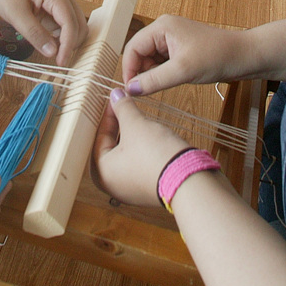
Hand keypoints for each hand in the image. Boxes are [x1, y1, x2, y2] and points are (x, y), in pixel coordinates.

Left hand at [0, 0, 85, 63]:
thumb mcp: (15, 14)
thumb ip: (34, 33)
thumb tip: (52, 53)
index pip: (70, 22)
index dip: (68, 45)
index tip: (61, 62)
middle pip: (79, 24)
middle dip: (72, 43)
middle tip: (58, 61)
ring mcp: (60, 1)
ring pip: (75, 25)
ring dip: (69, 40)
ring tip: (55, 54)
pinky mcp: (55, 8)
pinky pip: (66, 25)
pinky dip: (63, 37)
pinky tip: (51, 44)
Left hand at [92, 90, 191, 207]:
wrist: (187, 181)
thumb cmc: (155, 156)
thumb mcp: (136, 125)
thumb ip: (123, 108)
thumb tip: (115, 95)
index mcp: (100, 172)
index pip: (98, 136)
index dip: (108, 114)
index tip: (115, 100)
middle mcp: (111, 185)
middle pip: (110, 147)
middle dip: (118, 126)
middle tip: (124, 109)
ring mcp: (129, 190)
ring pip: (124, 156)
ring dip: (129, 138)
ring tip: (138, 122)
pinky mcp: (146, 190)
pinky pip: (137, 165)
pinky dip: (140, 151)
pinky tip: (149, 139)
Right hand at [121, 15, 249, 94]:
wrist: (244, 56)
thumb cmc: (217, 56)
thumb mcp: (183, 71)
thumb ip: (154, 80)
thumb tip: (130, 89)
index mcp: (161, 27)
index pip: (133, 48)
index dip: (129, 70)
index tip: (131, 91)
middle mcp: (163, 29)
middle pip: (139, 53)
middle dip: (141, 72)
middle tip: (148, 91)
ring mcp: (172, 39)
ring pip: (150, 60)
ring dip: (152, 74)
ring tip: (165, 84)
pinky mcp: (180, 49)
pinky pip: (161, 62)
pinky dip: (162, 74)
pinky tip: (172, 81)